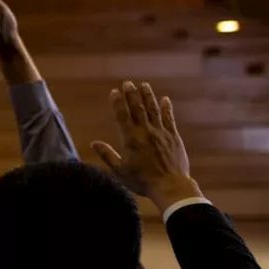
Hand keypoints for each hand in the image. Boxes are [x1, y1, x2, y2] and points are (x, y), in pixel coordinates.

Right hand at [91, 81, 200, 210]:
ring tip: (144, 85)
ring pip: (153, 110)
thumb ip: (107, 155)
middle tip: (128, 83)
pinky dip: (166, 108)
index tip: (114, 91)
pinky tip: (165, 99)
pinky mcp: (173, 137)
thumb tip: (94, 143)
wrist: (170, 186)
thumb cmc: (142, 181)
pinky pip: (169, 119)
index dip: (118, 103)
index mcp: (131, 139)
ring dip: (148, 97)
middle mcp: (146, 132)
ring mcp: (161, 133)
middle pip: (138, 109)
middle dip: (132, 95)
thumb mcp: (120, 171)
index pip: (122, 116)